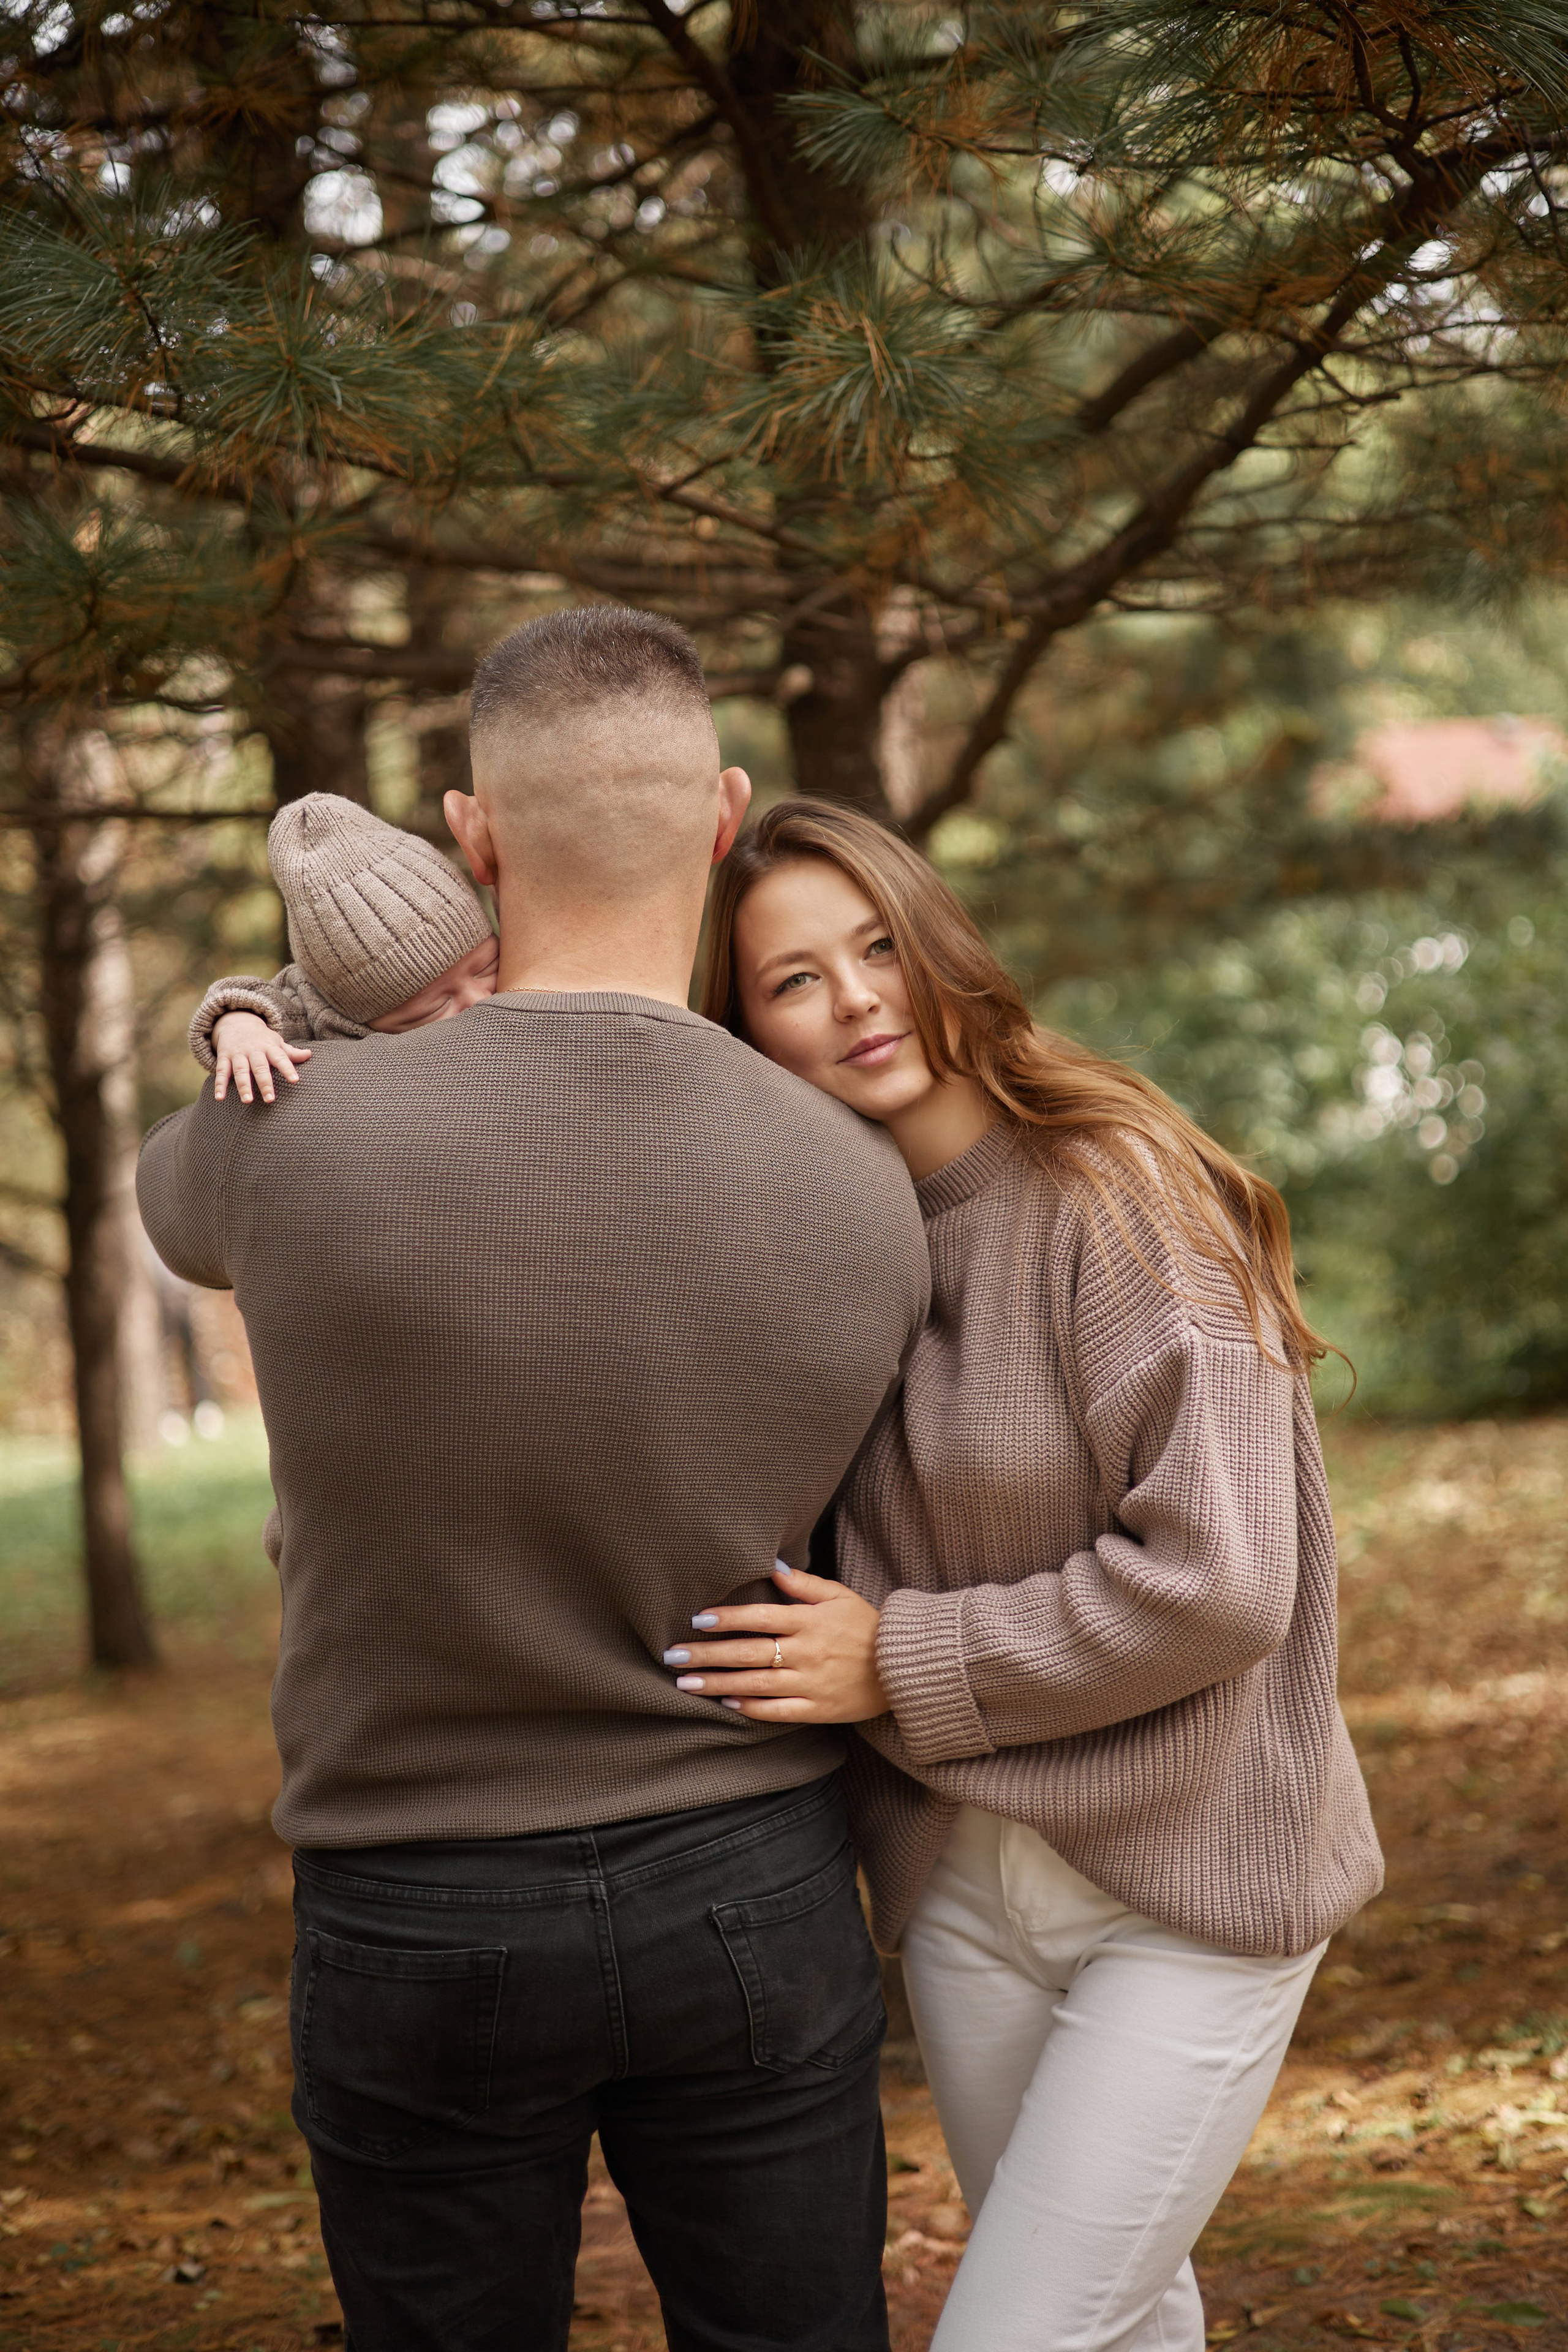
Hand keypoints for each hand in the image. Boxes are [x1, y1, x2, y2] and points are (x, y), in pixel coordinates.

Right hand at [212, 1012, 310, 1103]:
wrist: (236, 1021)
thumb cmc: (261, 1038)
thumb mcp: (276, 1042)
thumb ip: (291, 1052)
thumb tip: (310, 1055)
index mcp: (269, 1047)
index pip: (280, 1058)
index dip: (288, 1068)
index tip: (295, 1080)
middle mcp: (253, 1050)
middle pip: (260, 1067)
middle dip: (265, 1083)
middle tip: (270, 1100)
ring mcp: (238, 1054)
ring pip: (240, 1071)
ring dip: (243, 1086)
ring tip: (247, 1101)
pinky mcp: (224, 1057)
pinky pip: (221, 1072)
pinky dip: (219, 1085)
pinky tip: (220, 1098)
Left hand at [662, 1562, 888, 1723]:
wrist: (902, 1668)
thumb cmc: (867, 1626)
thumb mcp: (839, 1596)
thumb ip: (803, 1583)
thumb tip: (770, 1566)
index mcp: (809, 1621)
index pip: (760, 1616)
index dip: (727, 1617)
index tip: (697, 1619)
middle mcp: (806, 1652)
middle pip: (748, 1652)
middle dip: (707, 1653)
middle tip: (673, 1656)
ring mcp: (810, 1683)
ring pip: (754, 1684)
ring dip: (716, 1683)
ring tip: (685, 1683)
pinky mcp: (816, 1709)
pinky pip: (777, 1711)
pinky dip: (749, 1708)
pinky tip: (724, 1703)